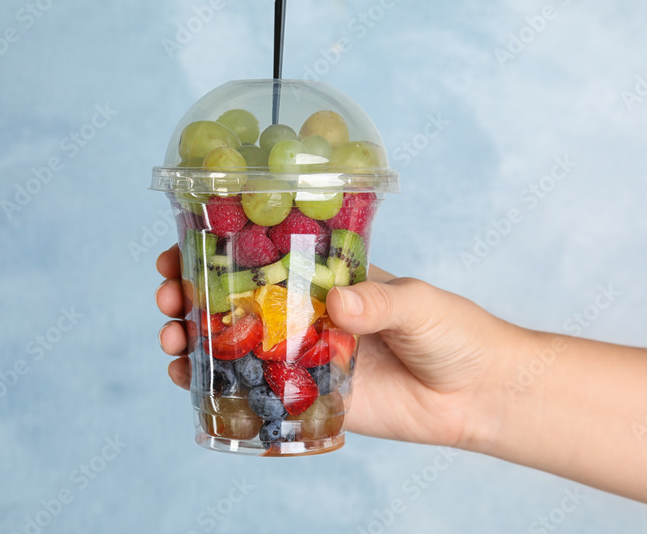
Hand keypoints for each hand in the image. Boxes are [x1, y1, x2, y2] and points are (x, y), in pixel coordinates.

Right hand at [153, 244, 525, 450]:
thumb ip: (381, 301)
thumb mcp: (420, 303)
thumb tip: (340, 303)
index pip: (263, 257)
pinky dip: (217, 387)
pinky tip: (189, 380)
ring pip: (237, 345)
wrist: (478, 394)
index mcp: (328, 279)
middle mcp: (308, 315)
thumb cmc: (455, 332)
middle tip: (168, 295)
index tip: (182, 247)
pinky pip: (258, 393)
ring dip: (195, 339)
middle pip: (236, 301)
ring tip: (170, 338)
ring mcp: (305, 357)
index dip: (218, 251)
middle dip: (192, 295)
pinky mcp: (311, 399)